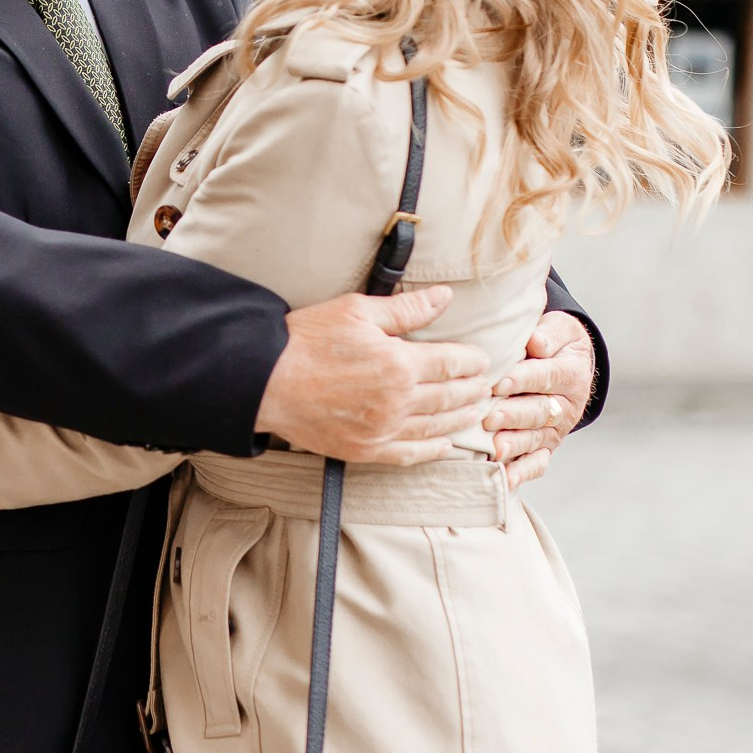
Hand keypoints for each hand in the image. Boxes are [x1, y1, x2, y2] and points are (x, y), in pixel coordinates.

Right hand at [257, 286, 497, 465]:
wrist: (264, 381)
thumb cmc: (306, 340)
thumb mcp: (356, 311)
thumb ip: (406, 309)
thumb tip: (445, 297)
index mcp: (398, 364)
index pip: (452, 363)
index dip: (473, 361)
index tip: (483, 359)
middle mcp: (397, 402)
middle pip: (451, 397)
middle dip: (474, 391)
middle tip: (488, 386)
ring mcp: (381, 430)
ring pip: (437, 428)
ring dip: (462, 419)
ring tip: (478, 412)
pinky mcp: (364, 450)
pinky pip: (409, 454)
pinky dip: (432, 450)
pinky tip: (445, 444)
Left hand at [482, 311, 593, 487]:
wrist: (569, 363)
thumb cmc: (554, 342)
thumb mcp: (560, 328)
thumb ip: (549, 333)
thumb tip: (536, 343)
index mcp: (572, 373)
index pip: (547, 376)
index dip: (524, 380)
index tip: (499, 383)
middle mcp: (568, 405)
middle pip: (540, 411)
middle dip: (514, 415)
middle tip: (490, 418)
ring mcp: (557, 429)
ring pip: (537, 439)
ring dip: (517, 444)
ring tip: (496, 448)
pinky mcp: (547, 447)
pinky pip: (537, 462)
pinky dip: (523, 472)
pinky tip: (506, 479)